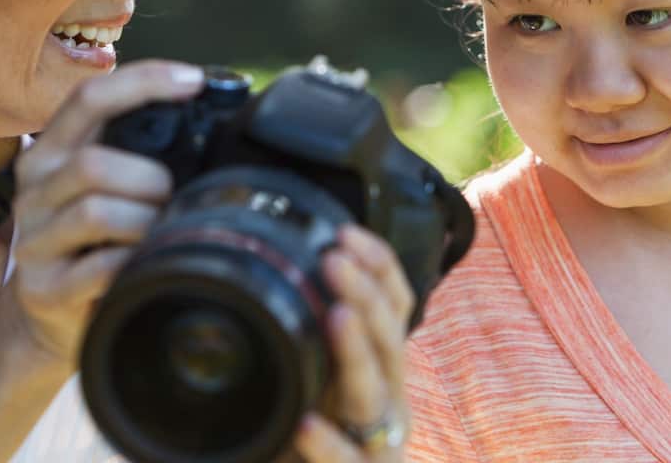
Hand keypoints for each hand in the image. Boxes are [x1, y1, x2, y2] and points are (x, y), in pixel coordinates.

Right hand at [0, 60, 204, 369]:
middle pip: (93, 163)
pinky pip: (99, 266)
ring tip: (162, 231)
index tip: (195, 81)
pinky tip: (145, 263)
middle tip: (175, 198)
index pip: (89, 99)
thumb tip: (212, 122)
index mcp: (51, 152)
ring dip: (145, 221)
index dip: (143, 82)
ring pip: (96, 211)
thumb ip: (136, 153)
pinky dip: (134, 262)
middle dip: (151, 179)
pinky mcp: (44, 287)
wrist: (45, 317)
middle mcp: (33, 188)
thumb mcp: (103, 187)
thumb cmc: (92, 242)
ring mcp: (33, 239)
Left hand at [294, 225, 414, 462]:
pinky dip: (329, 444)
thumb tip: (275, 272)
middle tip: (335, 259)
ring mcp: (379, 442)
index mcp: (382, 366)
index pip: (395, 305)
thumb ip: (308, 336)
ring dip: (356, 351)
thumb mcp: (318, 378)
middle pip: (389, 339)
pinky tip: (306, 425)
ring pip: (375, 392)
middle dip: (367, 294)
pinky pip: (347, 462)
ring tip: (338, 317)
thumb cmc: (317, 439)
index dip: (378, 266)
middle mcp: (388, 398)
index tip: (344, 232)